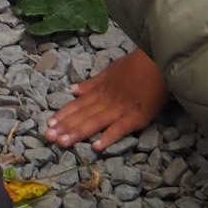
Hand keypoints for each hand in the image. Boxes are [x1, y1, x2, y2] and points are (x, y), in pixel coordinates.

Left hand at [45, 50, 168, 151]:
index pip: (77, 104)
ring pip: (95, 122)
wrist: (158, 61)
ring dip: (78, 133)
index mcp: (100, 91)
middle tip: (48, 138)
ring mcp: (120, 110)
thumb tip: (73, 90)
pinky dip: (108, 137)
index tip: (48, 125)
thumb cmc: (136, 66)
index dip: (63, 115)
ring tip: (63, 143)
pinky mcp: (136, 117)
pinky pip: (119, 129)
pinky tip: (96, 147)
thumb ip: (92, 84)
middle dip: (65, 127)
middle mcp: (106, 101)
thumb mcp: (110, 71)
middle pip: (82, 115)